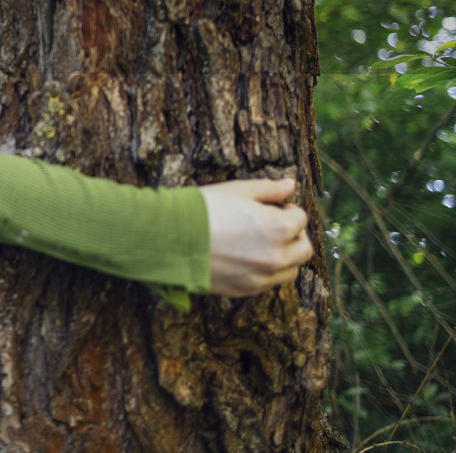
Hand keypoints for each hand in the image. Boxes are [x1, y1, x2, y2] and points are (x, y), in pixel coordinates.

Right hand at [200, 177, 312, 296]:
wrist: (171, 237)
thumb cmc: (203, 209)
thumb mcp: (237, 190)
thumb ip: (269, 189)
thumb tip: (290, 185)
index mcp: (279, 227)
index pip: (301, 218)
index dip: (288, 209)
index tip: (274, 207)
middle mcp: (277, 256)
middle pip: (304, 249)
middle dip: (294, 236)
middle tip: (275, 227)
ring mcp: (262, 277)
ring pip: (291, 270)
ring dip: (284, 256)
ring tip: (262, 244)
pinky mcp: (246, 290)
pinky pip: (269, 283)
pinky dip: (266, 271)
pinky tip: (247, 258)